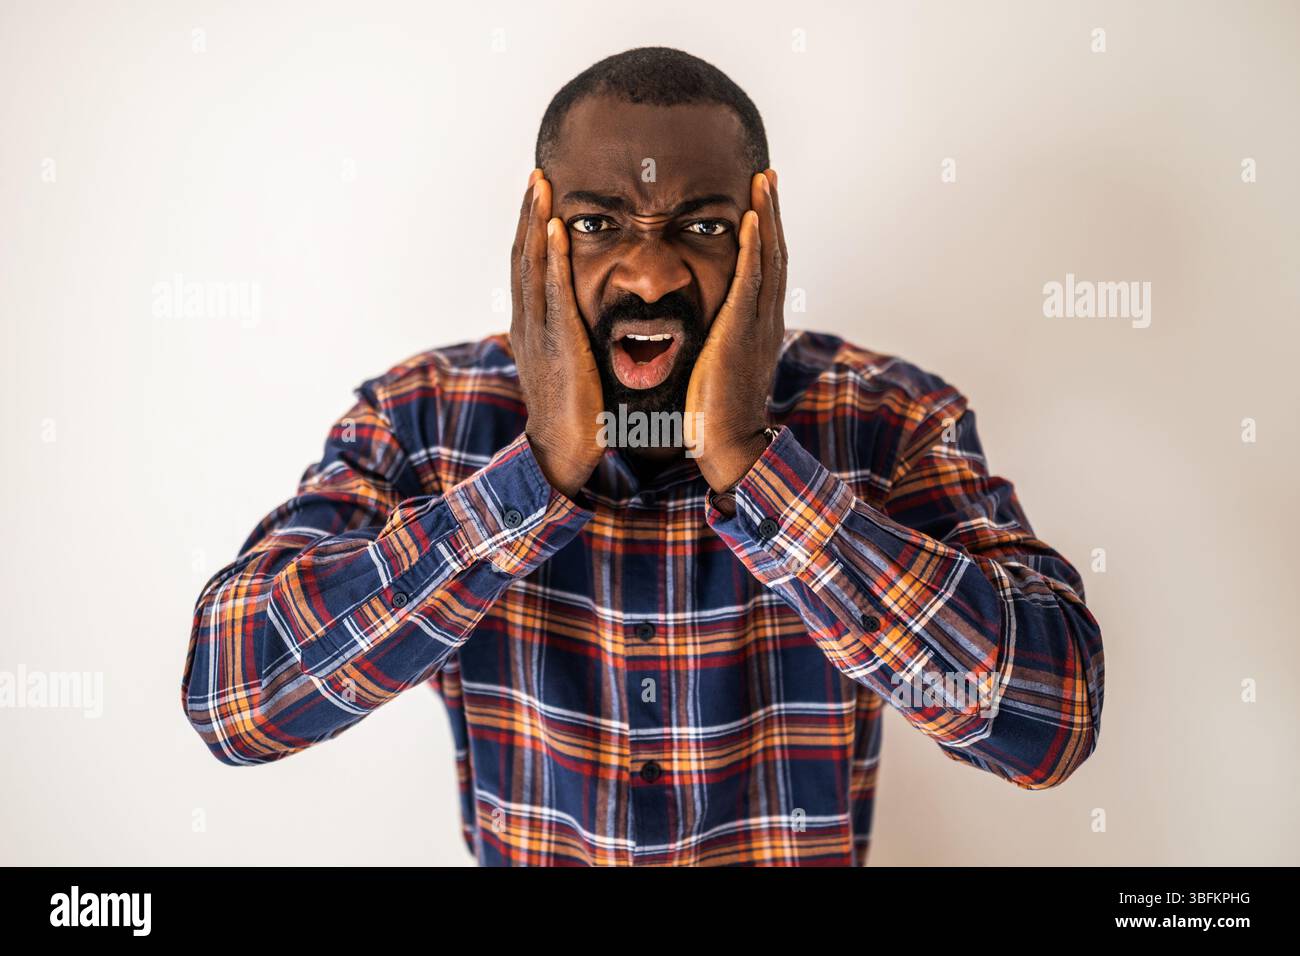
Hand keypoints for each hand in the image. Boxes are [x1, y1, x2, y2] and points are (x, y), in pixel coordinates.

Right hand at [510, 170, 604, 498]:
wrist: (564, 452)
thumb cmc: (576, 413)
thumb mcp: (571, 364)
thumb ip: (574, 336)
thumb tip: (587, 319)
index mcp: (531, 328)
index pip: (527, 267)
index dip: (530, 229)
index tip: (539, 195)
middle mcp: (527, 324)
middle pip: (522, 256)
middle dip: (528, 213)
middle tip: (536, 173)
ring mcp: (537, 333)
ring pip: (530, 266)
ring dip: (535, 222)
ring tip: (541, 185)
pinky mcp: (557, 344)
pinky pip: (552, 293)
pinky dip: (551, 258)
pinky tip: (556, 230)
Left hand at [685, 169, 786, 492]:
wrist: (727, 444)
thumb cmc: (712, 412)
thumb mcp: (715, 364)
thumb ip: (712, 339)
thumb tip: (696, 325)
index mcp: (758, 326)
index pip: (765, 268)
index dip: (765, 232)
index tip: (759, 200)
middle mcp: (766, 320)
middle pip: (774, 253)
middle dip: (771, 212)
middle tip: (767, 175)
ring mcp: (758, 325)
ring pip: (768, 259)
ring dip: (767, 216)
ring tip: (762, 180)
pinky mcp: (741, 332)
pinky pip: (751, 281)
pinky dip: (754, 248)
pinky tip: (750, 218)